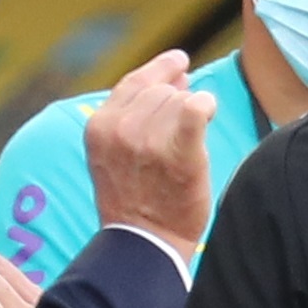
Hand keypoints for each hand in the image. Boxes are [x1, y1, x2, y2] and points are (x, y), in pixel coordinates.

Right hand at [85, 51, 215, 260]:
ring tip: (187, 145)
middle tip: (184, 127)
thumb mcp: (115, 154)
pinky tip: (208, 114)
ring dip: (192, 114)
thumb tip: (177, 73)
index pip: (134, 82)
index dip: (161, 70)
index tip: (180, 63)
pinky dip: (206, 107)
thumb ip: (135, 114)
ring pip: (181, 100)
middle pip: (161, 91)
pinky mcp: (178, 151)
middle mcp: (119, 128)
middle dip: (177, 103)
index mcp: (99, 126)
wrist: (146, 245)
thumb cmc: (136, 202)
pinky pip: (197, 108)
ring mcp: (147, 139)